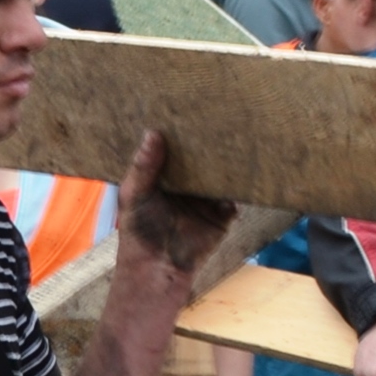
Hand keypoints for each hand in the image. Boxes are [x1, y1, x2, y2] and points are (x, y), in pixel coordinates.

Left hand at [115, 130, 231, 276]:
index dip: (183, 133)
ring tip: (239, 140)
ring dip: (229, 164)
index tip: (189, 108)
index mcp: (167, 176)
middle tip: (221, 117)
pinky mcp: (223, 215)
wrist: (157, 267)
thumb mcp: (134, 193)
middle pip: (204, 160)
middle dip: (211, 144)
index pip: (178, 149)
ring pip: (222, 176)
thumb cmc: (138, 230)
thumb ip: (144, 166)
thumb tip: (153, 133)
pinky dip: (239, 189)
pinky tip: (241, 177)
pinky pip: (235, 198)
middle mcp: (190, 184)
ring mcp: (208, 199)